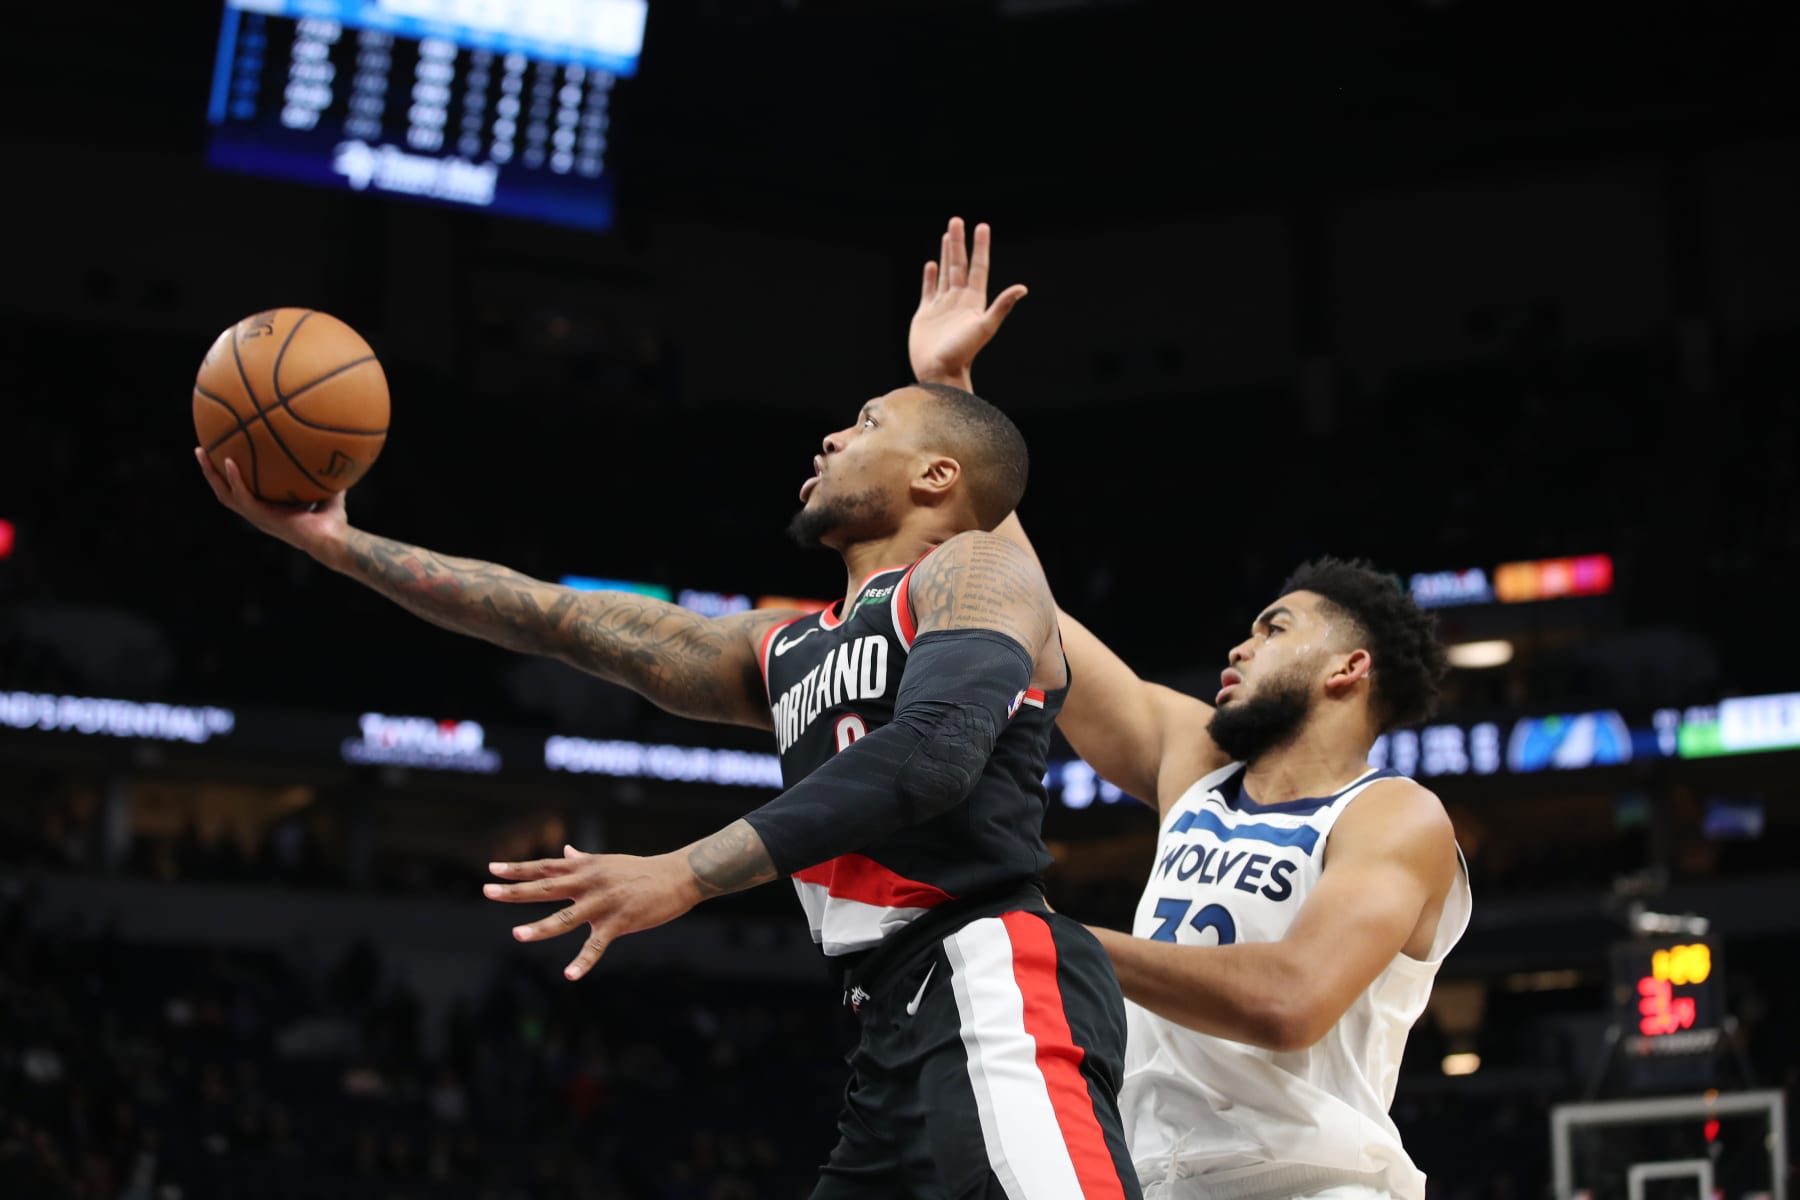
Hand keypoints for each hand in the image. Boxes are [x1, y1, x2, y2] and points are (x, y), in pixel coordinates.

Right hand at [194, 447, 349, 559]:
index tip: (225, 457)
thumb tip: (334, 455)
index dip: (230, 478)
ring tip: (202, 452)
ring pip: (223, 494)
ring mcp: (256, 517)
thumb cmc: (333, 522)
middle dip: (211, 472)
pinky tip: (228, 461)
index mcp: (267, 511)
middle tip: (202, 451)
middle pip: (224, 492)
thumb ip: (326, 477)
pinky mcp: (259, 517)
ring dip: (211, 473)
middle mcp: (257, 514)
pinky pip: (241, 495)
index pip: (242, 493)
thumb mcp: (327, 493)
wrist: (332, 539)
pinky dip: (233, 478)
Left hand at [484, 844, 700, 979]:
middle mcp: (589, 883)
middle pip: (545, 887)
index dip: (518, 869)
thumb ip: (584, 860)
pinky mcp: (619, 922)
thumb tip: (566, 852)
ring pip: (565, 918)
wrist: (677, 876)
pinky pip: (596, 945)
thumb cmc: (642, 870)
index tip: (492, 869)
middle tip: (487, 891)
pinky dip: (583, 962)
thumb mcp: (608, 862)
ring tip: (517, 935)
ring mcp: (602, 903)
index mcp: (585, 868)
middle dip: (515, 891)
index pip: (544, 867)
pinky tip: (569, 976)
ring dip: (540, 928)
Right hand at [909, 216, 1028, 389]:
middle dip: (959, 242)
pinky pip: (929, 290)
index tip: (982, 226)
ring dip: (946, 254)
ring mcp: (942, 307)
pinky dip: (930, 276)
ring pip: (945, 273)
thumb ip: (1002, 306)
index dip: (980, 247)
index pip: (978, 267)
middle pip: (960, 265)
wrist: (939, 373)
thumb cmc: (963, 353)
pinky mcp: (926, 315)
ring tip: (946, 235)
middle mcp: (959, 300)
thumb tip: (1023, 288)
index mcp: (974, 301)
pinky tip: (931, 264)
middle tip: (957, 220)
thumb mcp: (985, 327)